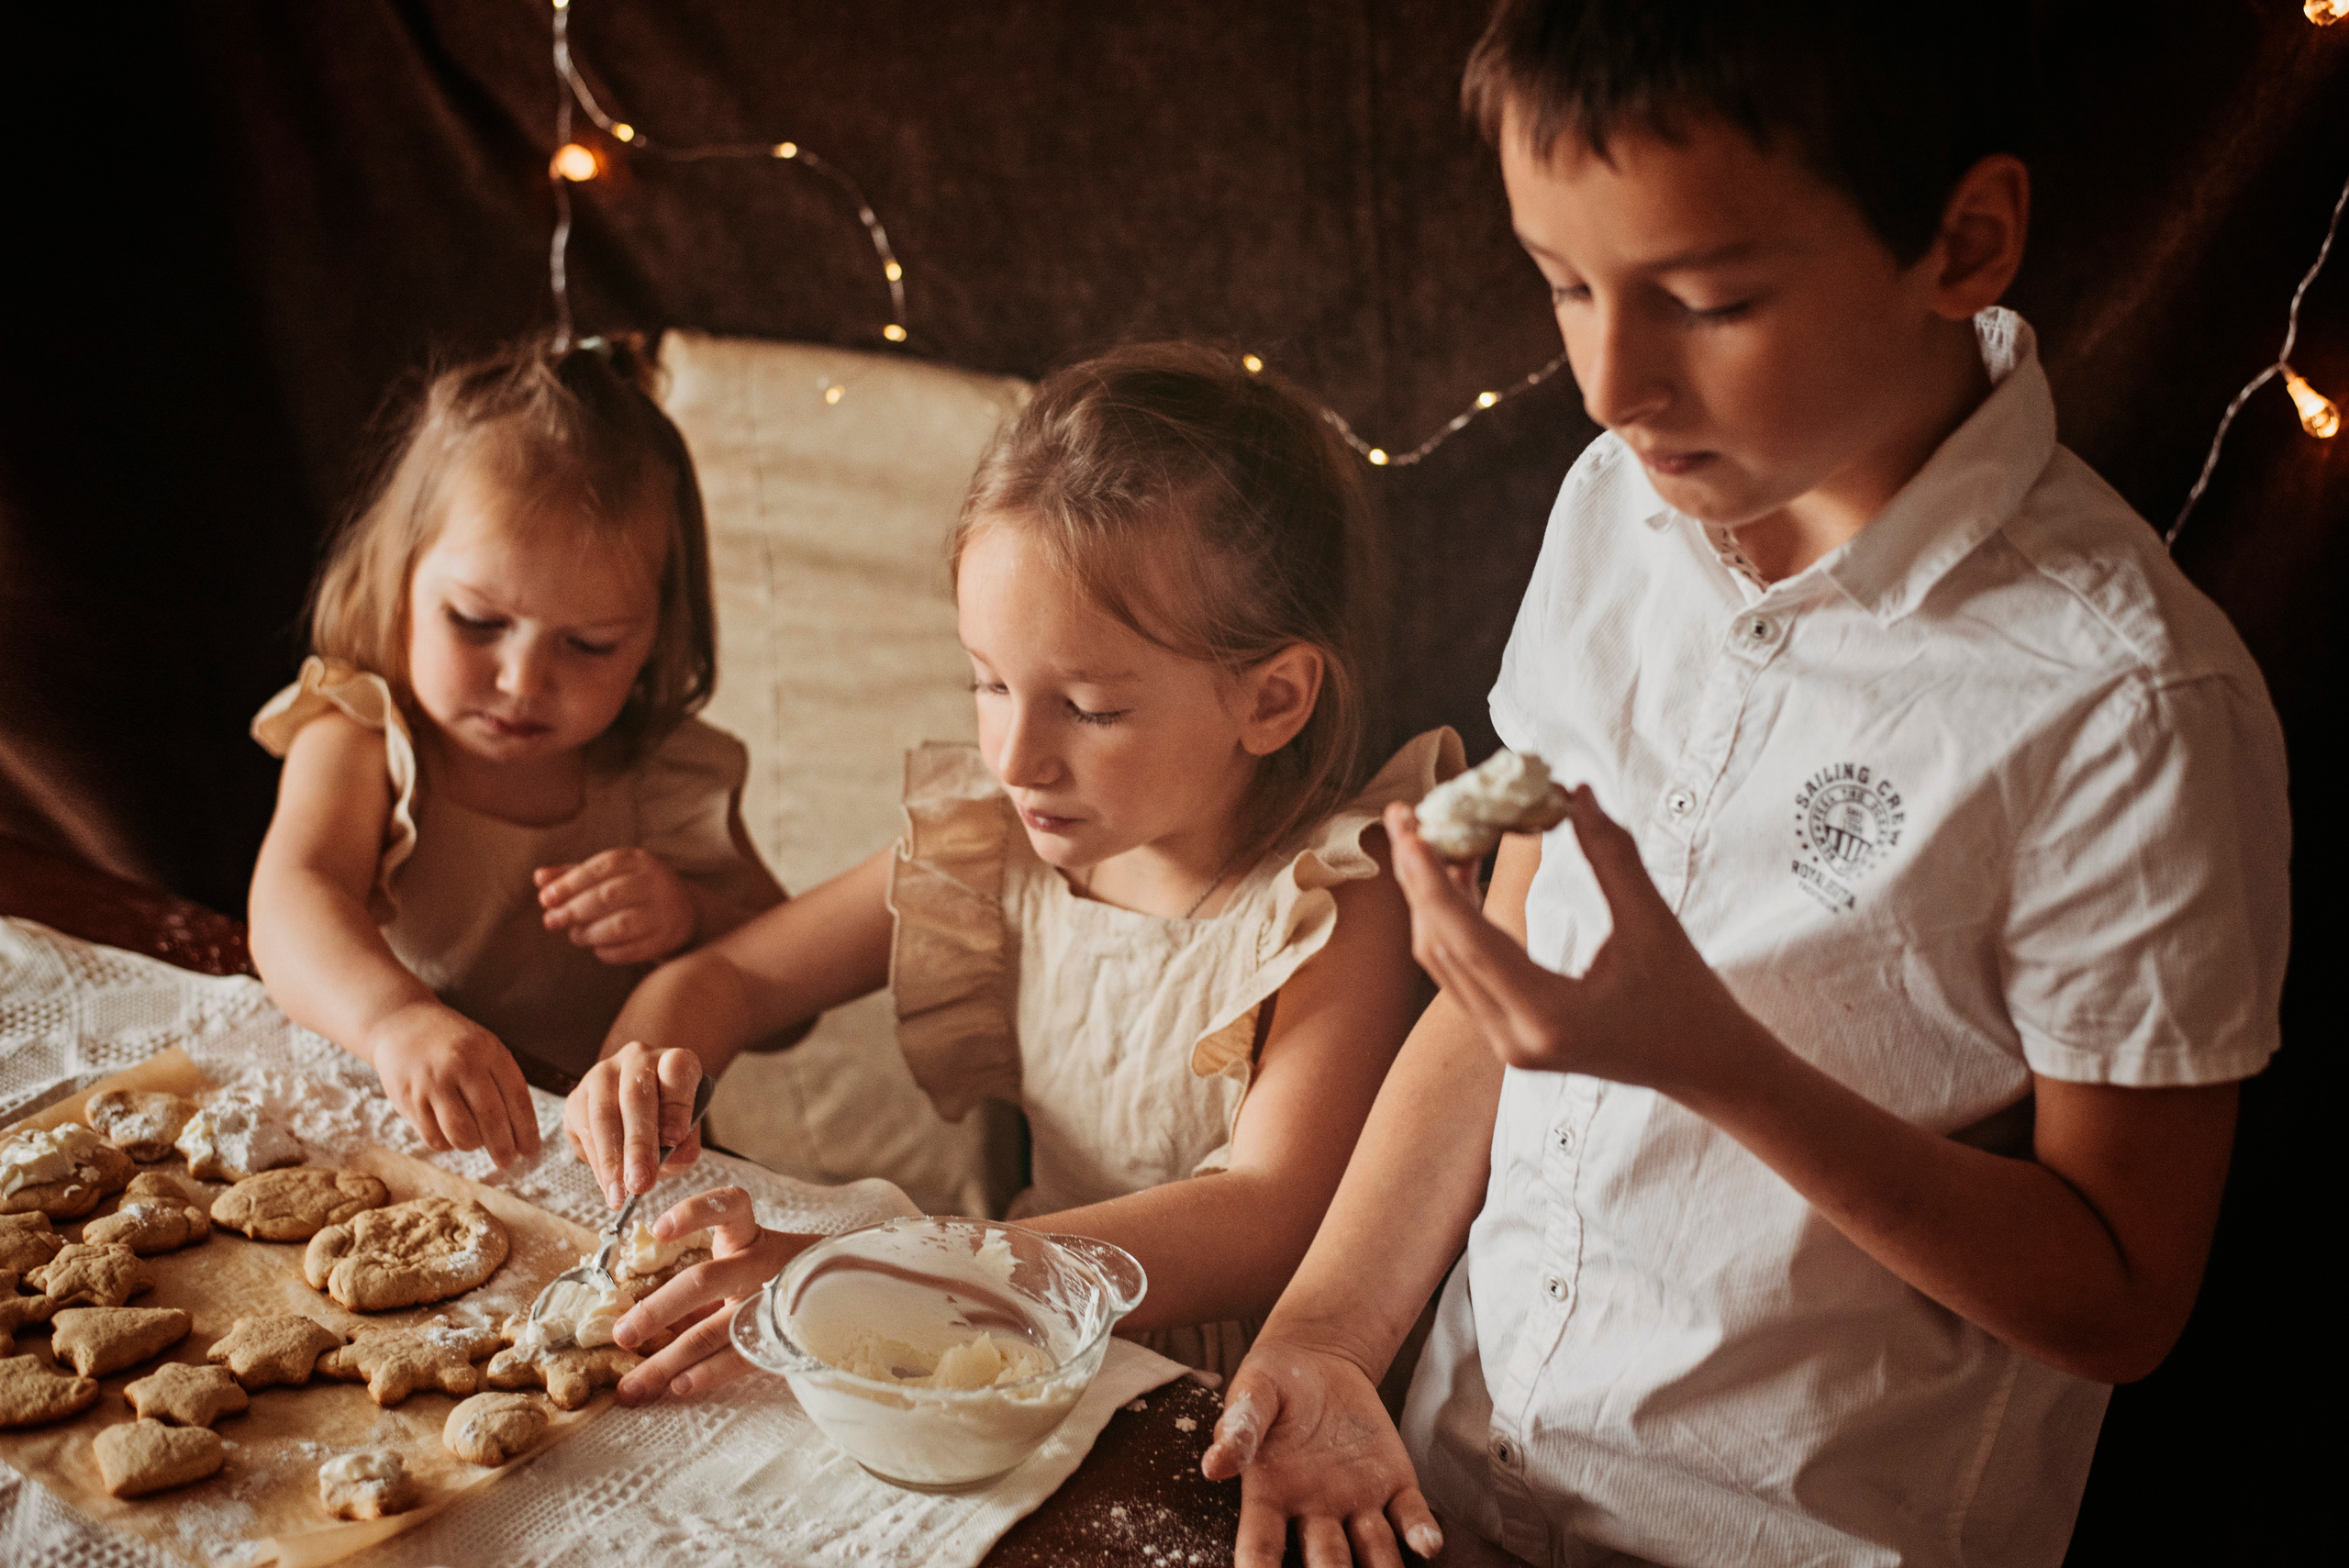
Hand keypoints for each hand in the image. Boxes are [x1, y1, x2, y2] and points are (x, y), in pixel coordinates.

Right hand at [365, 1001, 541, 1166]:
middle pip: (491, 1119)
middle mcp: (461, 1065)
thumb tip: (521, 1136)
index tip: (531, 1151)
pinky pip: (434, 1138)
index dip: (527, 1129)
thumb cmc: (453, 1044)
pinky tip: (449, 1133)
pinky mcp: (408, 1099)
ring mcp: (432, 1083)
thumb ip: (502, 1083)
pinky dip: (446, 1143)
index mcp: (488, 1051)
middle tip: (508, 1162)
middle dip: (503, 1147)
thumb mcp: (484, 1048)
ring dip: (473, 1145)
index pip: (516, 1097)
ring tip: (475, 1141)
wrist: (401, 1024)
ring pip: (462, 1134)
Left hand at [536, 849, 695, 964]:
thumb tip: (539, 878)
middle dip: (574, 910)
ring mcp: (665, 911)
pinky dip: (608, 952)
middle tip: (551, 921)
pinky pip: (632, 950)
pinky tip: (598, 948)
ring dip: (589, 933)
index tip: (545, 898)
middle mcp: (656, 881)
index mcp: (638, 860)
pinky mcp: (667, 938)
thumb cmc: (633, 889)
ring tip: (575, 936)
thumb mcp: (607, 875)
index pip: (600, 867)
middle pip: (608, 896)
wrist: (683, 910)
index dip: (570, 883)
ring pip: (620, 926)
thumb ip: (573, 875)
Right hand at [564, 1039, 705, 1205]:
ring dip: (611, 1159)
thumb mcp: (686, 1134)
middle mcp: (637, 1059)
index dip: (676, 1104)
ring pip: (603, 1113)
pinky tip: (607, 1185)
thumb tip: (675, 1155)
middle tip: (641, 1182)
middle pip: (636, 1097)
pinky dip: (596, 1162)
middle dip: (638, 1145)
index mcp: (673, 1060)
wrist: (635, 1110)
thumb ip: (686, 1146)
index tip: (675, 1139)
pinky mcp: (577, 1096)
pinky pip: (583, 1129)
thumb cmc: (667, 1122)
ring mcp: (603, 1073)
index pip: (676, 1070)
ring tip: (620, 1193)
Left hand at [609, 1186, 818, 1404]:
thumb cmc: (771, 1275)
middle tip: (622, 1335)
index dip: (694, 1213)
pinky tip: (678, 1386)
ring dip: (666, 1361)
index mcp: (748, 1237)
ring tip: (631, 1386)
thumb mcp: (741, 1261)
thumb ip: (699, 1283)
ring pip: (712, 1331)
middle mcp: (759, 1266)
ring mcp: (768, 1304)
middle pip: (703, 1282)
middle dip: (657, 1310)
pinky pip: (738, 1358)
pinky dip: (706, 1374)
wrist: (841, 1290)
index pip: (728, 1208)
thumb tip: (636, 1316)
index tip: (658, 1229)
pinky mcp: (779, 1337)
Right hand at [1201, 1340, 1441, 1567]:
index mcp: (1269, 1497)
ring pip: (1372, 1551)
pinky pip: (1409, 1515)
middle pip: (1325, 1562)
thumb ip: (1240, 1427)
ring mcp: (1356, 1503)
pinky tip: (1428, 1545)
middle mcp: (1313, 1513)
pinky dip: (1420, 1532)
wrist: (1316, 1362)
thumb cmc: (1272, 1386)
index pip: (1262, 1548)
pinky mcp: (1392, 1483)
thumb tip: (1214, 1466)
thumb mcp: (1252, 1395)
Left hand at [1382, 790, 1756, 1094]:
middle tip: (1409, 814)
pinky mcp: (1508, 1035)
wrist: (1706, 1067)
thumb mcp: (1654, 923)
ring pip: (1442, 961)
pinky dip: (1450, 921)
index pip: (1466, 938)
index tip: (1410, 827)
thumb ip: (1612, 857)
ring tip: (1433, 834)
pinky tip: (1459, 875)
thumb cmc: (1688, 1000)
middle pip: (1438, 948)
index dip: (1429, 878)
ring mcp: (1506, 1042)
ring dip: (1430, 897)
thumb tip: (1577, 791)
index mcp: (1547, 1016)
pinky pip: (1460, 972)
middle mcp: (1513, 1037)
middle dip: (1416, 878)